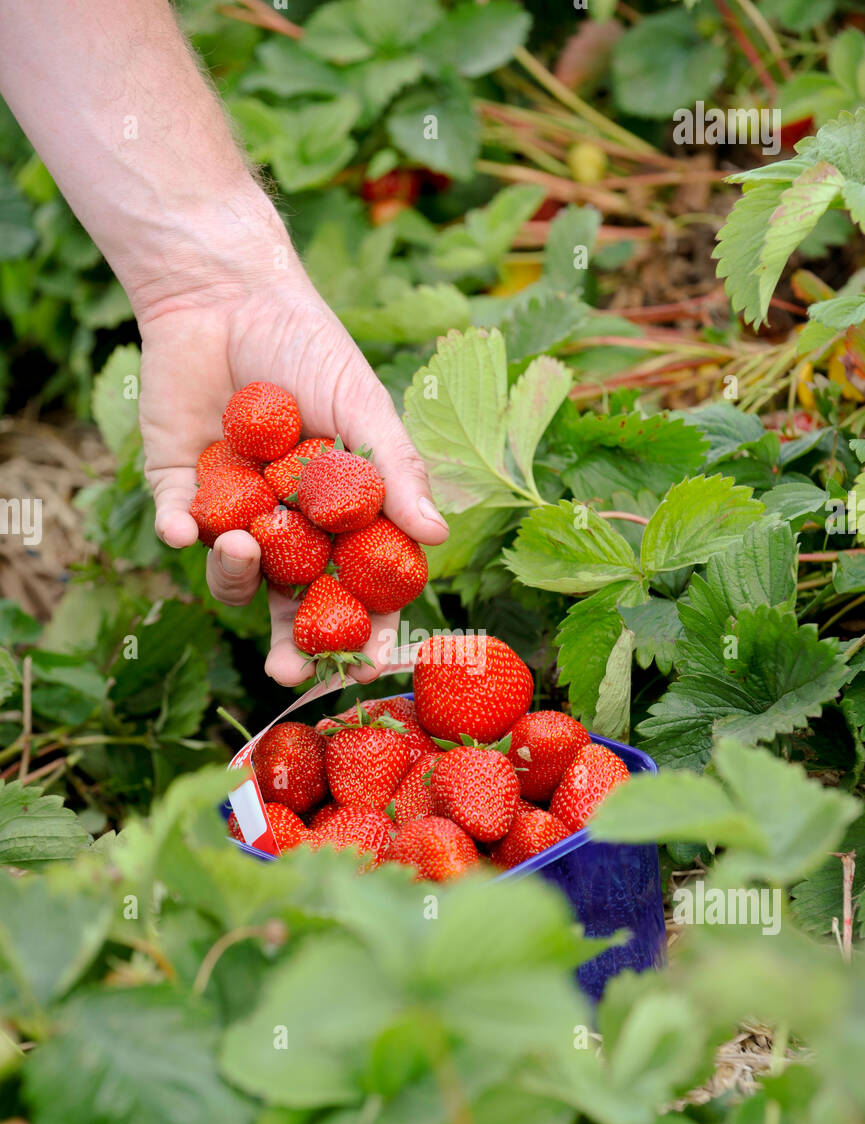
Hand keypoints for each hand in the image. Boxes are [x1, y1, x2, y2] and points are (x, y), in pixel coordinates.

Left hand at [138, 260, 447, 685]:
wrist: (226, 291)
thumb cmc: (310, 346)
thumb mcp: (365, 407)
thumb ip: (397, 473)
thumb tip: (437, 537)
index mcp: (340, 514)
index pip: (358, 586)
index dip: (364, 628)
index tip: (365, 662)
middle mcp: (288, 524)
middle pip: (293, 603)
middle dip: (292, 643)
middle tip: (287, 670)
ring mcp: (233, 510)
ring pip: (235, 576)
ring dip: (237, 577)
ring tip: (242, 547)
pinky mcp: (179, 487)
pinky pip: (179, 528)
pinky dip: (182, 534)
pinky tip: (188, 532)